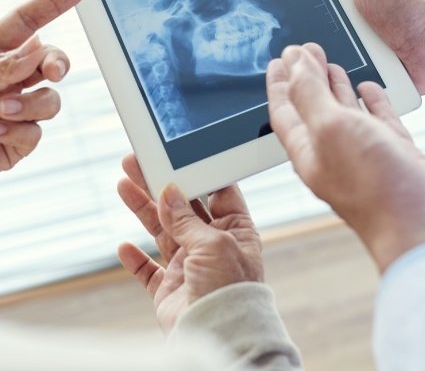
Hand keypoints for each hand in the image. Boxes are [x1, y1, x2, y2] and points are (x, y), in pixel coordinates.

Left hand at [0, 0, 87, 169]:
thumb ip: (2, 65)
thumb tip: (38, 54)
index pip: (26, 21)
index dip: (54, 2)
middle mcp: (5, 79)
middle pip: (50, 60)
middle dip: (59, 63)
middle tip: (54, 72)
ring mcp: (12, 110)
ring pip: (49, 101)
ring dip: (29, 106)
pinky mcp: (14, 142)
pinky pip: (35, 133)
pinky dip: (17, 133)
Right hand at [117, 154, 262, 330]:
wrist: (218, 335)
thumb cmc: (230, 288)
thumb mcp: (214, 243)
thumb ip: (187, 219)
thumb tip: (168, 192)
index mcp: (234, 230)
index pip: (216, 192)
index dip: (197, 174)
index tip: (178, 155)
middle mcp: (211, 244)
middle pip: (182, 206)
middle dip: (159, 184)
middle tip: (139, 162)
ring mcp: (189, 265)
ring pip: (161, 230)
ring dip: (142, 208)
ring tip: (124, 184)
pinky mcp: (170, 289)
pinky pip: (148, 270)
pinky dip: (135, 259)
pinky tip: (124, 245)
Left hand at [267, 43, 424, 271]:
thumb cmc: (373, 185)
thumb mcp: (329, 127)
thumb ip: (309, 92)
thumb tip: (293, 61)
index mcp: (308, 151)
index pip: (285, 110)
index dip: (279, 83)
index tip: (277, 60)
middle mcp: (333, 153)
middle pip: (312, 107)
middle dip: (306, 77)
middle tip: (304, 51)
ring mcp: (364, 154)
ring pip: (344, 113)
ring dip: (334, 87)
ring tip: (329, 64)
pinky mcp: (393, 154)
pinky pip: (377, 120)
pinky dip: (371, 102)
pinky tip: (368, 88)